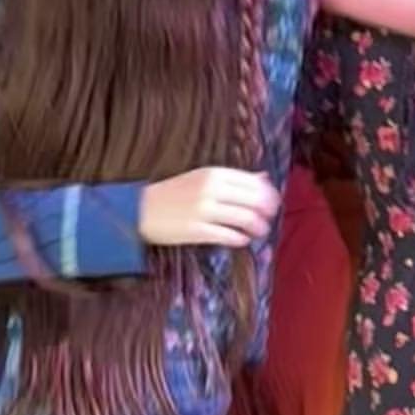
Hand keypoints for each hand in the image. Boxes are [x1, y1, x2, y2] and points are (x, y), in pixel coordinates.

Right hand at [138, 168, 280, 247]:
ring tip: (259, 232)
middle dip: (267, 212)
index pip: (252, 182)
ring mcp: (203, 210)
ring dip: (257, 228)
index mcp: (213, 173)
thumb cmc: (174, 193)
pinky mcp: (197, 230)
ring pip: (244, 219)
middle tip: (269, 219)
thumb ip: (234, 178)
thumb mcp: (203, 178)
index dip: (268, 194)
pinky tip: (242, 240)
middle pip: (253, 200)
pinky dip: (240, 239)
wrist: (141, 210)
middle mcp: (210, 189)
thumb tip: (264, 178)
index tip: (273, 203)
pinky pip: (228, 236)